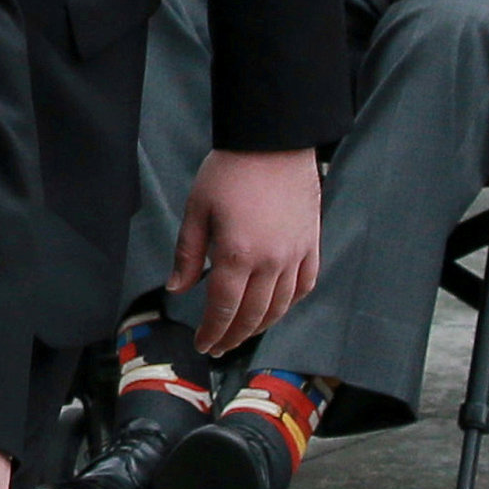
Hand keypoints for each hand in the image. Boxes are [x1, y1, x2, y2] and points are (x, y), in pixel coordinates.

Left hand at [172, 147, 323, 358]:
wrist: (273, 142)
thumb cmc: (228, 172)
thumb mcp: (196, 210)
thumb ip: (188, 254)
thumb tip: (177, 288)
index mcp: (237, 255)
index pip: (223, 309)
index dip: (212, 332)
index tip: (202, 345)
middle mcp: (271, 262)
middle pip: (253, 315)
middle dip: (233, 336)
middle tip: (218, 347)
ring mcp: (295, 255)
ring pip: (280, 306)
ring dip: (261, 326)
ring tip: (243, 334)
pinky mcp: (311, 243)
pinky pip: (305, 285)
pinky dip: (290, 303)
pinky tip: (276, 308)